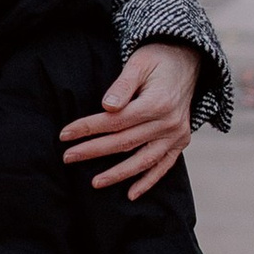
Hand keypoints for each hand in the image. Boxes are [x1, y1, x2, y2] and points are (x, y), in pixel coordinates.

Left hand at [59, 40, 196, 198]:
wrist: (188, 62)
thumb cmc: (158, 59)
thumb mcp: (139, 62)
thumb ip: (123, 85)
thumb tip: (107, 107)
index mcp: (156, 103)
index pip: (115, 121)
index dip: (88, 128)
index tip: (65, 135)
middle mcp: (168, 123)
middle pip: (124, 142)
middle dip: (93, 151)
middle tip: (67, 158)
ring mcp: (176, 135)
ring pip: (143, 160)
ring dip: (118, 174)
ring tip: (94, 183)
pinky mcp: (180, 142)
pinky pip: (164, 166)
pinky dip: (148, 181)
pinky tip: (131, 194)